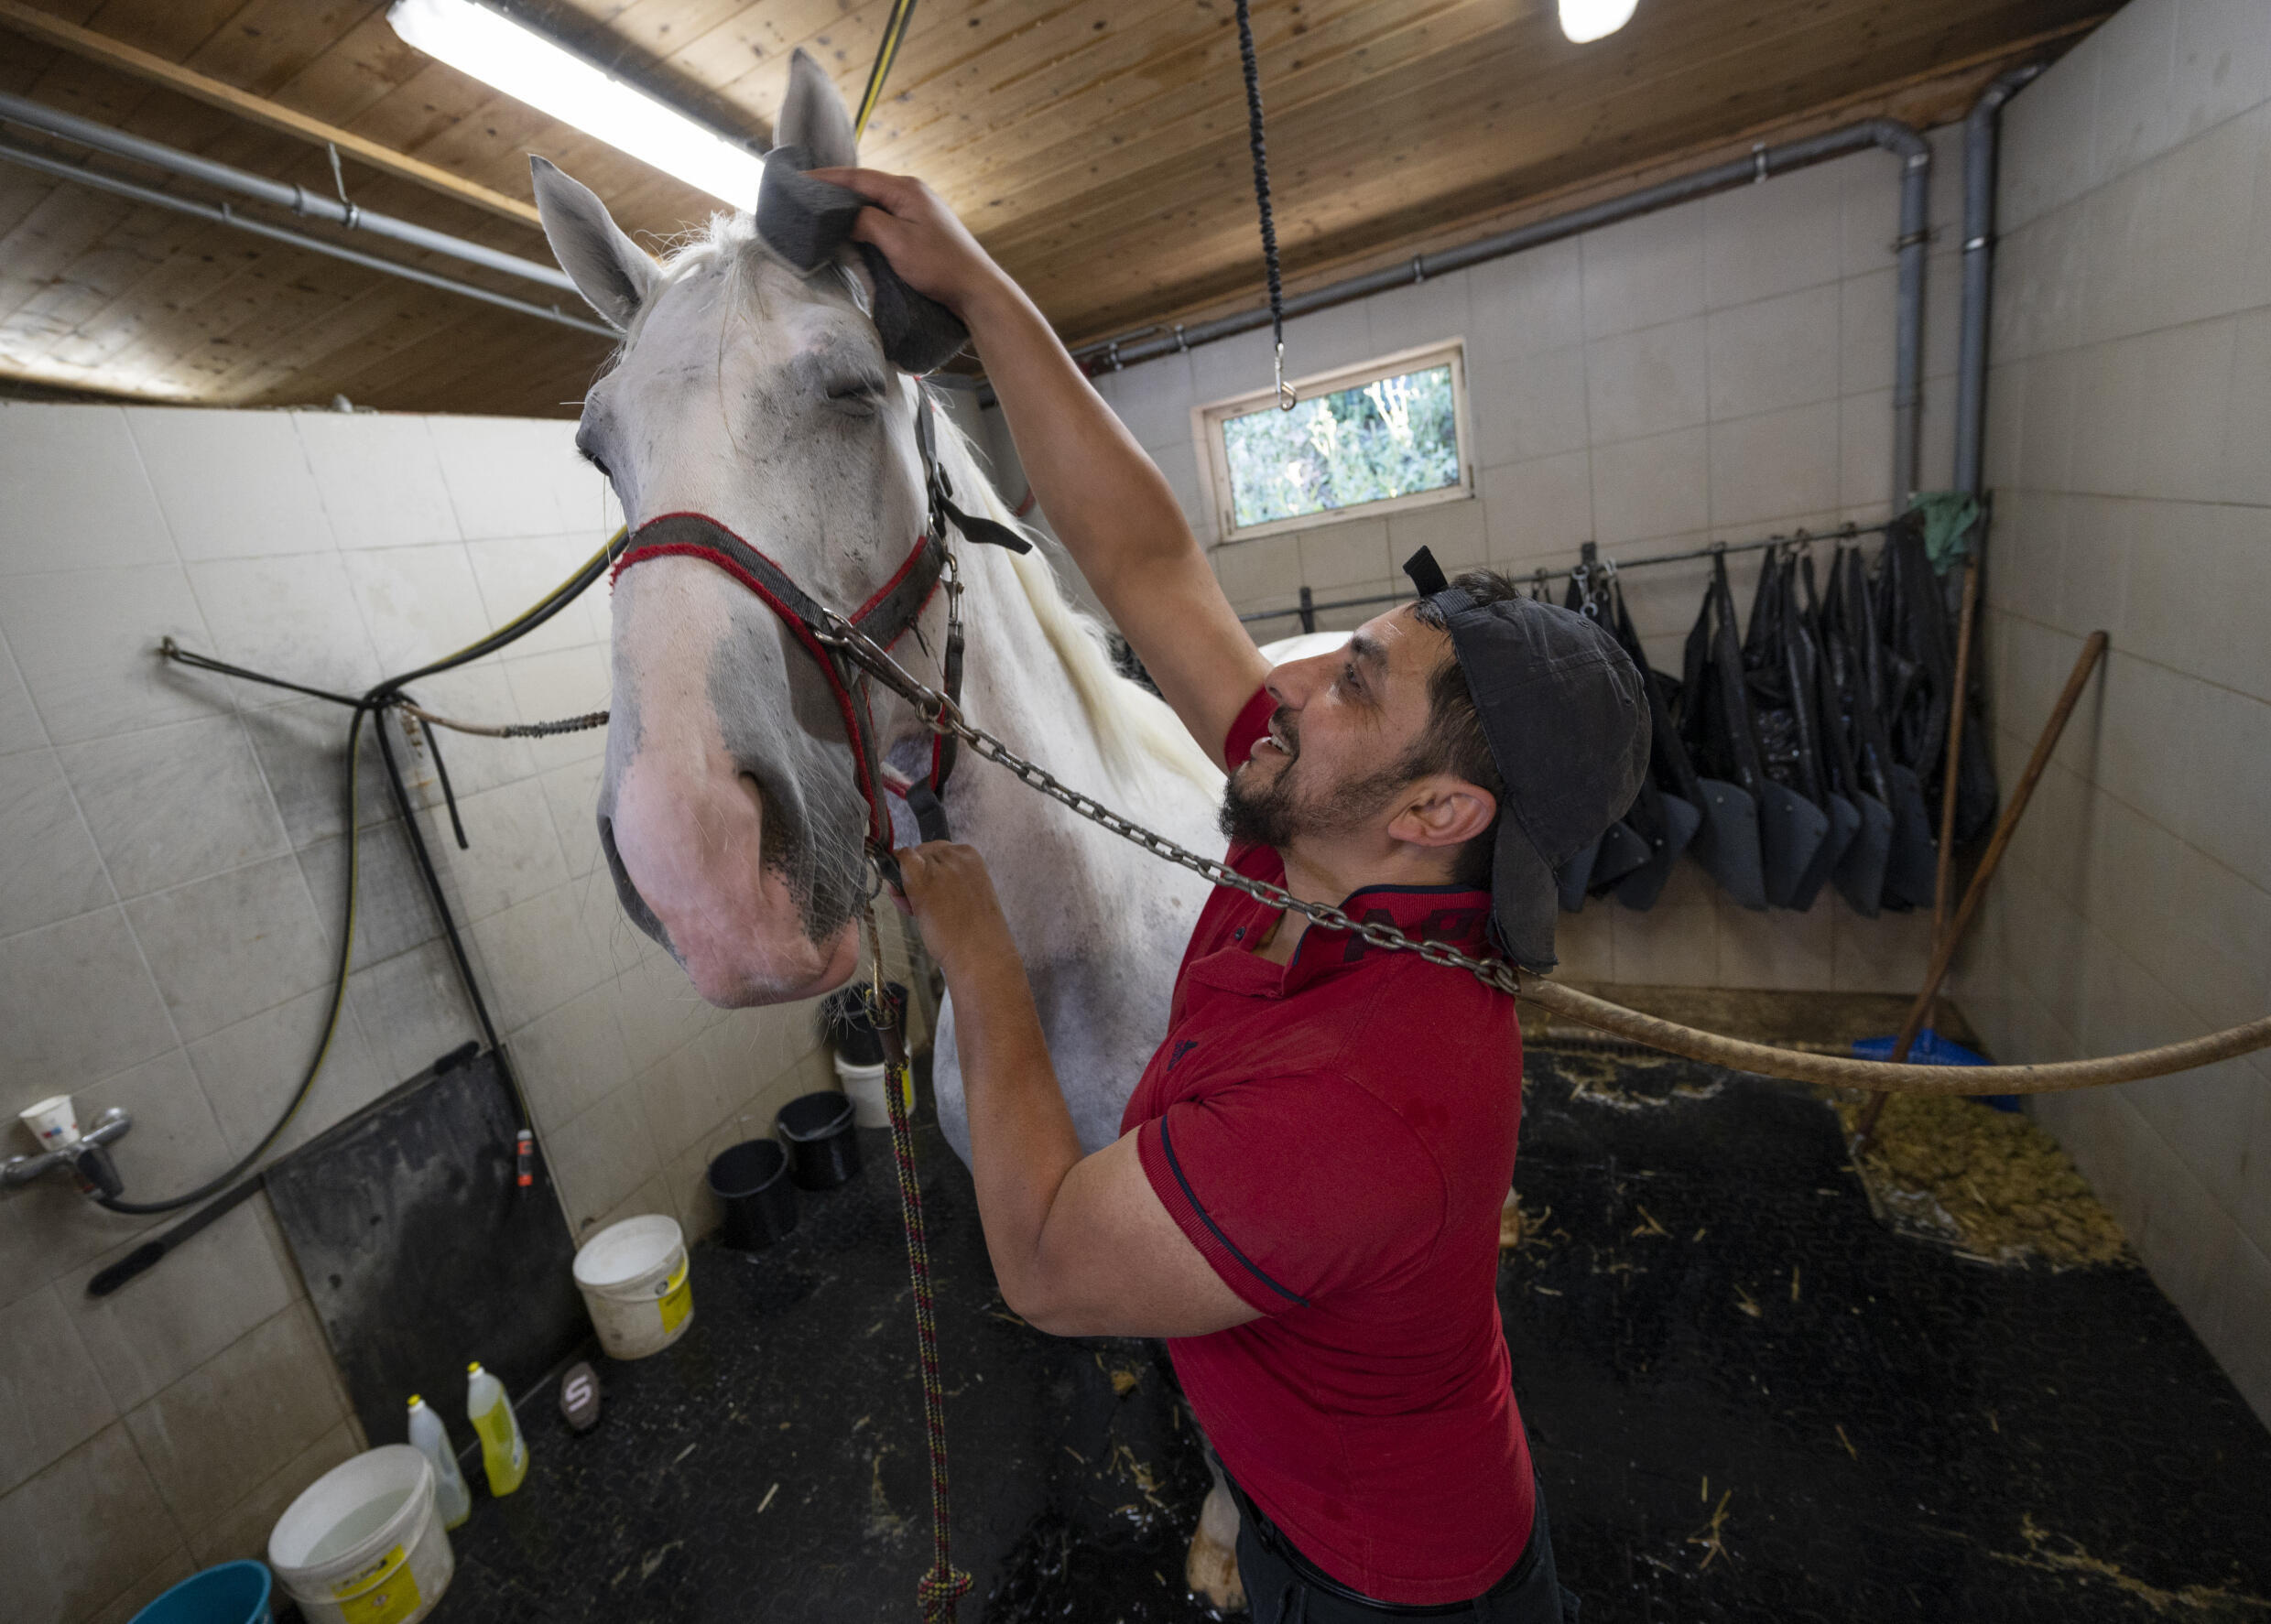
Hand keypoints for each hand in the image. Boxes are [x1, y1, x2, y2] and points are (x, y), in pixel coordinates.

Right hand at [806, 167, 1009, 319]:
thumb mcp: (896, 241)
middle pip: (864, 187)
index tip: (798, 179)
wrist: (977, 290)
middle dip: (834, 190)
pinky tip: (850, 228)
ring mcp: (918, 210)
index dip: (825, 179)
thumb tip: (842, 214)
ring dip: (848, 206)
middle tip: (803, 195)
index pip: (856, 177)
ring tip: (820, 210)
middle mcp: (912, 192)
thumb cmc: (940, 266)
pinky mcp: (920, 228)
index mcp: (906, 189)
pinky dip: (864, 220)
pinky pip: (884, 217)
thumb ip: (865, 221)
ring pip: (873, 203)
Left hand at [890, 841, 1017, 978]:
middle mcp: (955, 855)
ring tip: (918, 911)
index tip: (931, 888)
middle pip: (923, 853)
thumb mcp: (966, 895)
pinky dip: (894, 874)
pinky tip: (901, 897)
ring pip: (910, 859)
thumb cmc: (974, 932)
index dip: (929, 869)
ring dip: (906, 882)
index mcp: (971, 857)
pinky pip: (901, 859)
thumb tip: (917, 877)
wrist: (979, 952)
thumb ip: (947, 881)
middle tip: (920, 904)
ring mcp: (938, 866)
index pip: (939, 851)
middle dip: (917, 874)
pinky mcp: (921, 879)